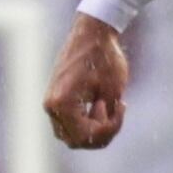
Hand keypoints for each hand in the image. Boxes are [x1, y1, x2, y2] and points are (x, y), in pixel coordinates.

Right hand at [44, 14, 129, 149]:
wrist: (92, 32)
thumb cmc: (104, 57)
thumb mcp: (113, 92)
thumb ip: (106, 119)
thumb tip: (97, 137)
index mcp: (62, 103)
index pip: (84, 137)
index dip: (108, 130)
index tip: (121, 108)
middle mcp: (51, 105)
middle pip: (76, 140)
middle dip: (100, 132)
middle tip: (116, 109)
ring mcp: (51, 102)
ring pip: (71, 134)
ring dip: (93, 127)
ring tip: (107, 104)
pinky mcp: (56, 98)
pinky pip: (70, 121)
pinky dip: (87, 119)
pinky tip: (100, 103)